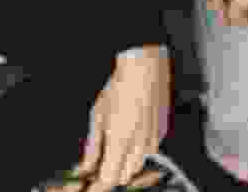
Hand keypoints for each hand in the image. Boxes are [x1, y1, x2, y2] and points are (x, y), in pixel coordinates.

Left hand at [60, 45, 170, 191]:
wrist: (146, 68)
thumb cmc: (121, 85)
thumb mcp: (98, 115)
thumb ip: (93, 146)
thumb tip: (86, 164)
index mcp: (120, 141)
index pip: (109, 178)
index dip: (98, 186)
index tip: (90, 187)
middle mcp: (139, 144)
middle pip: (124, 176)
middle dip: (111, 174)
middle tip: (98, 166)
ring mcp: (153, 140)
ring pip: (137, 166)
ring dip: (125, 165)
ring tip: (114, 150)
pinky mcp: (161, 133)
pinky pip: (148, 152)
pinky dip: (137, 152)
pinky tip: (130, 137)